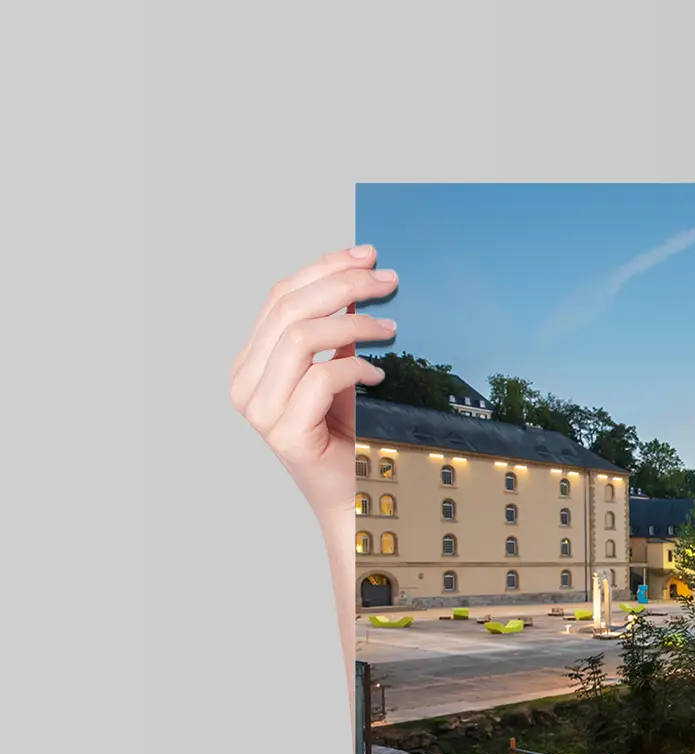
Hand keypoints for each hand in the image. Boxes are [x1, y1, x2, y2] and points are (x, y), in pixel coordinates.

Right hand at [229, 246, 400, 529]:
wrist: (349, 499)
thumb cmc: (345, 436)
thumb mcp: (338, 373)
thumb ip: (335, 332)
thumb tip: (359, 279)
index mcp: (251, 362)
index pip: (280, 297)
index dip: (324, 268)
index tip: (366, 254)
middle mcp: (245, 383)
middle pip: (289, 310)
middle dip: (343, 285)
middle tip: (387, 281)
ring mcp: (259, 410)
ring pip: (300, 338)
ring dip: (353, 324)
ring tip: (390, 328)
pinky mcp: (284, 433)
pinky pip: (320, 378)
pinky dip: (355, 366)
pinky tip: (379, 373)